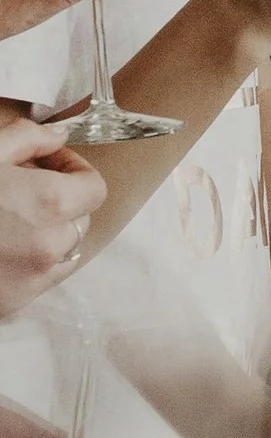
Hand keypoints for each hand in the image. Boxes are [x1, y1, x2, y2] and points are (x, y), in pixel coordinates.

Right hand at [0, 108, 104, 317]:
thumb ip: (28, 138)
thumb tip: (58, 136)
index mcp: (50, 203)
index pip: (95, 188)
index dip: (74, 170)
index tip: (48, 163)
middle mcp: (52, 244)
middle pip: (79, 217)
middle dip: (58, 199)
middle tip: (20, 188)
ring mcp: (35, 278)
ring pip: (64, 248)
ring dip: (46, 231)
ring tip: (8, 220)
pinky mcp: (16, 301)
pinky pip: (42, 276)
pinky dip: (31, 261)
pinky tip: (0, 248)